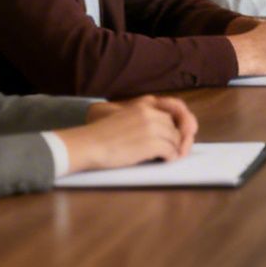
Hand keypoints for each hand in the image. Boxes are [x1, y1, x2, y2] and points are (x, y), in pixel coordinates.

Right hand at [60, 95, 196, 170]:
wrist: (88, 144)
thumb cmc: (101, 136)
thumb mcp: (124, 118)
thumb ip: (141, 120)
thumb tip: (160, 131)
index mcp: (143, 106)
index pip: (170, 113)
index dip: (174, 125)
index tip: (176, 135)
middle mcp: (150, 114)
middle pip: (173, 126)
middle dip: (175, 138)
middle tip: (172, 149)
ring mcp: (152, 128)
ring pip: (175, 139)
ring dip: (174, 149)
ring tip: (168, 156)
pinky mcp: (152, 143)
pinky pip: (171, 151)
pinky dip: (171, 157)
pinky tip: (165, 160)